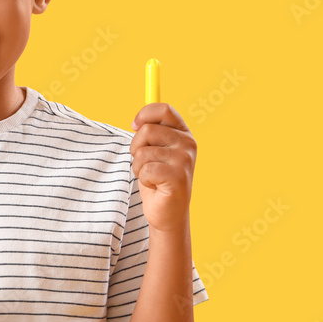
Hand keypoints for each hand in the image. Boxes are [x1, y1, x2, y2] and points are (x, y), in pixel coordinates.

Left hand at [129, 103, 196, 232]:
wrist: (167, 211)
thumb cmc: (157, 178)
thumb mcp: (154, 150)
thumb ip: (150, 132)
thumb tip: (137, 121)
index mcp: (183, 133)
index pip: (163, 109)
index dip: (143, 115)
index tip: (134, 126)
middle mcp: (188, 143)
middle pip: (146, 130)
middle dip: (136, 148)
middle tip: (145, 163)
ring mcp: (184, 160)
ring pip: (142, 152)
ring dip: (139, 167)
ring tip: (151, 176)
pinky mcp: (178, 177)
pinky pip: (145, 169)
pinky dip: (143, 179)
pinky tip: (155, 185)